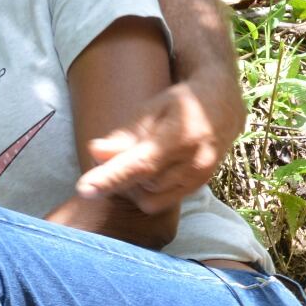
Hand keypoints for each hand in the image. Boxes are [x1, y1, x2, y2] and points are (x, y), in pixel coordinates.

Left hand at [75, 77, 233, 214]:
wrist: (222, 108)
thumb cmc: (179, 104)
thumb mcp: (150, 110)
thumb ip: (124, 135)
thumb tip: (95, 152)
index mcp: (181, 138)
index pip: (140, 165)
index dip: (110, 178)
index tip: (84, 189)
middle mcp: (195, 164)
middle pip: (141, 186)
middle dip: (118, 177)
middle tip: (108, 155)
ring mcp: (199, 180)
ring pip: (149, 199)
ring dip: (131, 186)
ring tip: (131, 160)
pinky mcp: (197, 189)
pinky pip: (161, 201)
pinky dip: (145, 190)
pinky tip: (145, 170)